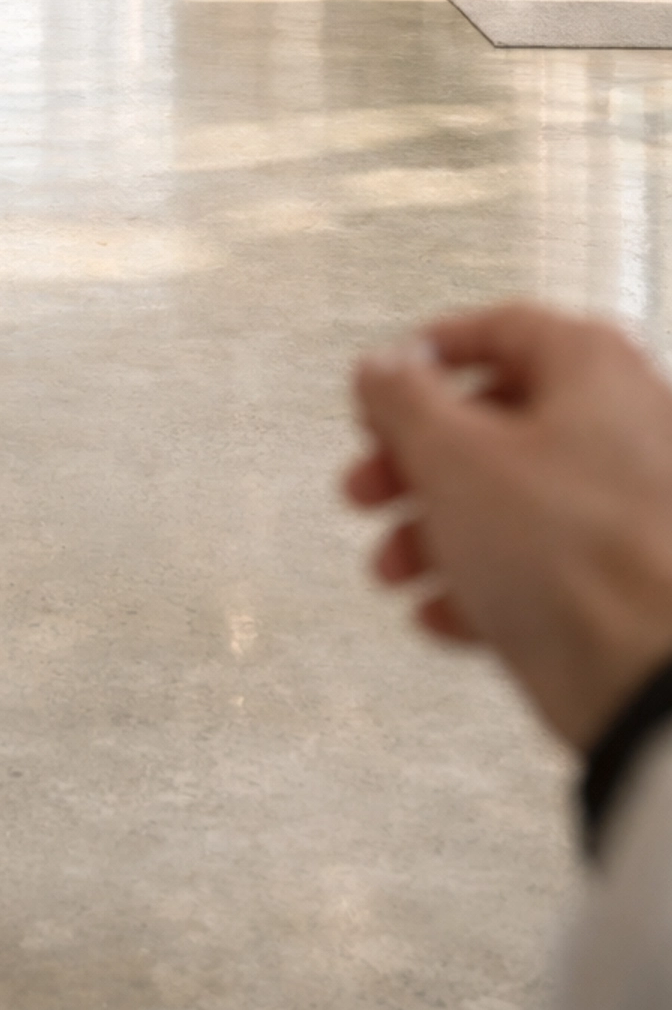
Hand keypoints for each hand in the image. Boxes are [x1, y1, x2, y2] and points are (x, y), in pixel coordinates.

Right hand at [346, 303, 671, 749]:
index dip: (422, 361)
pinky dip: (484, 581)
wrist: (651, 678)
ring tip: (393, 569)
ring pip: (511, 498)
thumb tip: (380, 368)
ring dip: (435, 531)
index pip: (494, 330)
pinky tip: (442, 615)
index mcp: (591, 367)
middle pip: (492, 422)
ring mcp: (628, 505)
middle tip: (367, 488)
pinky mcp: (624, 578)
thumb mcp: (454, 456)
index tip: (379, 392)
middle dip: (413, 462)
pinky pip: (541, 562)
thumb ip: (402, 399)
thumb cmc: (574, 553)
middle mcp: (622, 424)